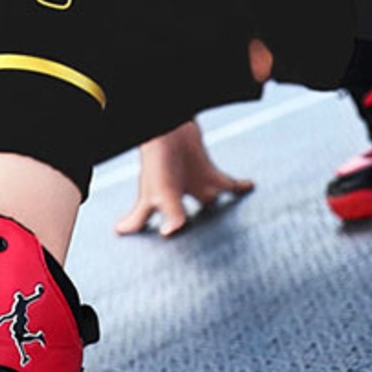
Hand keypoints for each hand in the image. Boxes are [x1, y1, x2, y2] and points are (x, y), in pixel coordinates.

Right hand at [115, 121, 253, 238]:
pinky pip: (227, 183)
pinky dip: (239, 186)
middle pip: (179, 217)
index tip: (122, 232)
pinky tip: (249, 187)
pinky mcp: (207, 171)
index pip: (140, 220)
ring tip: (232, 226)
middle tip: (198, 245)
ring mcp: (190, 183)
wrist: (173, 126)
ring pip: (208, 203)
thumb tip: (170, 233)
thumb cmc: (161, 157)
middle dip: (187, 229)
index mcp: (153, 201)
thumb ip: (171, 212)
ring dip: (220, 212)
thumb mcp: (163, 190)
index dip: (132, 227)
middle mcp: (172, 195)